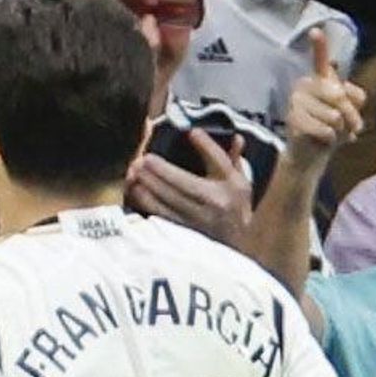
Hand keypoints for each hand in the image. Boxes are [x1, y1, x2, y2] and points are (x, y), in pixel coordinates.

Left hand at [125, 129, 251, 247]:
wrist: (235, 244)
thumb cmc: (234, 207)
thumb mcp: (241, 182)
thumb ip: (234, 159)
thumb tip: (235, 136)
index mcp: (232, 186)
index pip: (219, 161)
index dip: (206, 146)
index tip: (191, 132)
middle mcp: (215, 203)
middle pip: (185, 184)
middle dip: (161, 170)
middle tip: (144, 158)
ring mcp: (197, 219)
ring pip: (168, 200)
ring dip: (148, 184)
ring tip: (134, 170)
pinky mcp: (182, 231)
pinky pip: (159, 214)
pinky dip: (144, 201)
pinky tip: (134, 189)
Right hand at [282, 27, 364, 162]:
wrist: (312, 153)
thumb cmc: (333, 127)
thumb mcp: (350, 109)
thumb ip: (354, 98)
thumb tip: (342, 96)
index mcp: (319, 79)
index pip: (320, 59)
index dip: (319, 45)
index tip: (315, 31)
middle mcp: (304, 85)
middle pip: (339, 95)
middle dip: (351, 115)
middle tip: (352, 126)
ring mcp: (296, 102)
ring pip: (334, 115)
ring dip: (340, 130)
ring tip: (333, 133)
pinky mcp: (293, 120)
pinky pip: (324, 129)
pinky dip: (330, 138)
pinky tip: (323, 139)